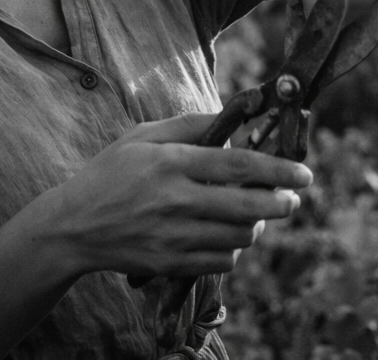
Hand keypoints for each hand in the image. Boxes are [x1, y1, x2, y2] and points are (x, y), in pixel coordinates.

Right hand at [49, 113, 312, 279]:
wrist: (73, 227)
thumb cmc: (111, 172)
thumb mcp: (143, 135)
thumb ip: (190, 125)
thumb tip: (231, 114)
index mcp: (172, 163)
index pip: (238, 166)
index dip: (277, 170)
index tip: (304, 174)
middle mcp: (176, 201)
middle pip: (247, 206)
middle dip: (281, 203)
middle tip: (293, 200)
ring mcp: (173, 237)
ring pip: (239, 237)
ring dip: (257, 225)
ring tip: (256, 213)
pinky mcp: (170, 264)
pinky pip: (221, 262)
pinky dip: (234, 250)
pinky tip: (228, 235)